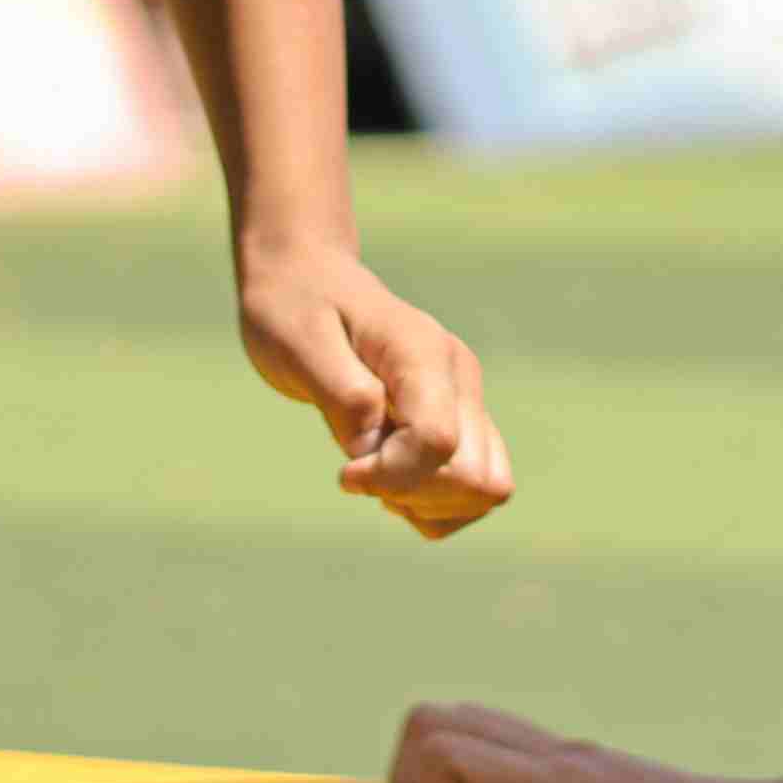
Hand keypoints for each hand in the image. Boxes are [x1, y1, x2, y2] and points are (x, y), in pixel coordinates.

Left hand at [239, 240, 512, 536]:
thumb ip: (341, 394)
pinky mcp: (461, 418)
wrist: (307, 279)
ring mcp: (467, 397)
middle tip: (359, 471)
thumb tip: (371, 449)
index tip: (343, 471)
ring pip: (488, 487)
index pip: (438, 442)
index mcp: (423, 353)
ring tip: (378, 477)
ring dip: (430, 503)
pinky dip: (436, 503)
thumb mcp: (299, 344)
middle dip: (413, 494)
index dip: (392, 475)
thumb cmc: (294, 308)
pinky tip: (392, 481)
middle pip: (475, 476)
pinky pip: (476, 485)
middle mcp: (459, 376)